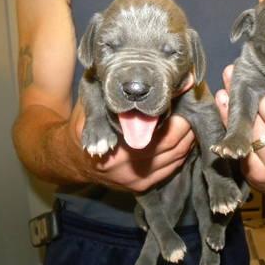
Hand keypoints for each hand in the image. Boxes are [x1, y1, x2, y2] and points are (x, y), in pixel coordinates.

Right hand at [67, 77, 195, 192]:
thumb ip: (116, 95)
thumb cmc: (82, 125)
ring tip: (192, 114)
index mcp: (119, 149)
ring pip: (178, 156)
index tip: (185, 91)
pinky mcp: (143, 186)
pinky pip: (173, 167)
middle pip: (174, 144)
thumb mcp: (92, 104)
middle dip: (188, 121)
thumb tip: (148, 77)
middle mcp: (130, 169)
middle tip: (193, 102)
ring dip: (189, 135)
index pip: (163, 131)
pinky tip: (185, 134)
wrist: (71, 159)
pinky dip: (182, 150)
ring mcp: (138, 180)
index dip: (179, 110)